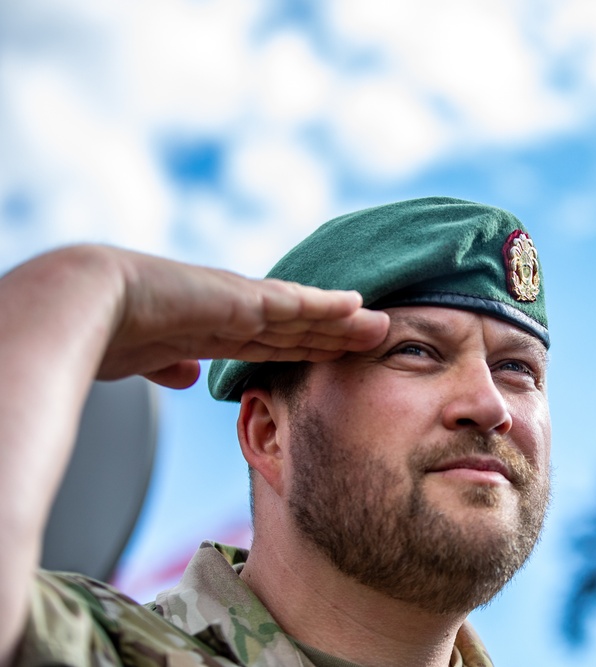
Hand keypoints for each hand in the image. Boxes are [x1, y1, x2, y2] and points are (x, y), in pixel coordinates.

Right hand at [98, 248, 389, 387]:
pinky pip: (294, 304)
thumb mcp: (145, 358)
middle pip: (299, 328)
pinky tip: (356, 304)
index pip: (272, 342)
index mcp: (212, 330)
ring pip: (306, 315)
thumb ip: (170, 366)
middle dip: (338, 335)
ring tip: (382, 323)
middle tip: (378, 337)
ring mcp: (239, 303)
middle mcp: (232, 313)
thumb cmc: (104, 331)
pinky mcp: (239, 299)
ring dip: (345, 321)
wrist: (86, 304)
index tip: (336, 354)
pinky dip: (326, 305)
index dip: (307, 346)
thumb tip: (186, 376)